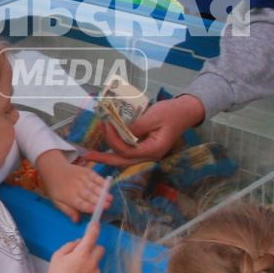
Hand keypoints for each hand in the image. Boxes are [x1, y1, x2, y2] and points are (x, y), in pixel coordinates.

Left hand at [36, 152, 109, 222]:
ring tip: (110, 198)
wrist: (53, 169)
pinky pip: (95, 177)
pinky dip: (102, 181)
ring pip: (94, 187)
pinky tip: (107, 185)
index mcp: (70, 197)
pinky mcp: (86, 172)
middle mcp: (77, 188)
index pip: (81, 204)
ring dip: (103, 192)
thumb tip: (76, 221)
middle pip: (89, 196)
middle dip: (99, 201)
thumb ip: (68, 211)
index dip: (89, 207)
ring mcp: (82, 179)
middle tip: (108, 206)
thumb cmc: (56, 188)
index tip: (97, 211)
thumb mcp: (57, 202)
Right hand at [43, 212, 104, 272]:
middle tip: (83, 255)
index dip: (95, 228)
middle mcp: (92, 262)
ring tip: (78, 272)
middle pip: (101, 249)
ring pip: (98, 263)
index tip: (96, 225)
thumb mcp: (57, 255)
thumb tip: (79, 242)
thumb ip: (70, 245)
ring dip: (91, 264)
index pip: (92, 236)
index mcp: (82, 253)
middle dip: (93, 249)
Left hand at [87, 94, 205, 163]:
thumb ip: (136, 126)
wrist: (185, 111)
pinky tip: (106, 141)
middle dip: (104, 159)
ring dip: (109, 152)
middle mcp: (149, 155)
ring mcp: (147, 152)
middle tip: (87, 156)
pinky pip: (127, 150)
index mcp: (153, 150)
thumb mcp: (153, 117)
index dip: (114, 140)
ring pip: (124, 157)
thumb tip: (118, 131)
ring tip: (93, 150)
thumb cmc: (171, 112)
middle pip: (123, 161)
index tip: (106, 125)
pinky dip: (116, 146)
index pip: (127, 151)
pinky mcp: (144, 147)